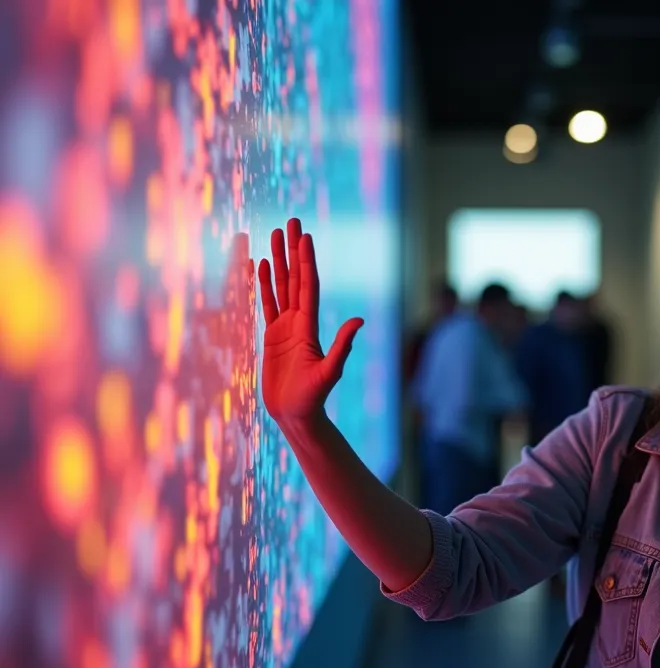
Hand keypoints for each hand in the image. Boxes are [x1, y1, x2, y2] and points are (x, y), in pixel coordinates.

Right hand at [257, 218, 363, 423]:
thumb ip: (342, 346)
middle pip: (295, 278)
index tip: (304, 236)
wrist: (297, 416)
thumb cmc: (312, 399)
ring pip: (281, 286)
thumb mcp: (329, 373)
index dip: (306, 261)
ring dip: (278, 260)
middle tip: (290, 221)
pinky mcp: (273, 337)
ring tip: (274, 234)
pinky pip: (268, 304)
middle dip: (292, 250)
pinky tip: (262, 265)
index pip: (308, 286)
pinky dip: (265, 284)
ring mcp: (286, 328)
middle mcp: (300, 322)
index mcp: (311, 327)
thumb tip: (359, 321)